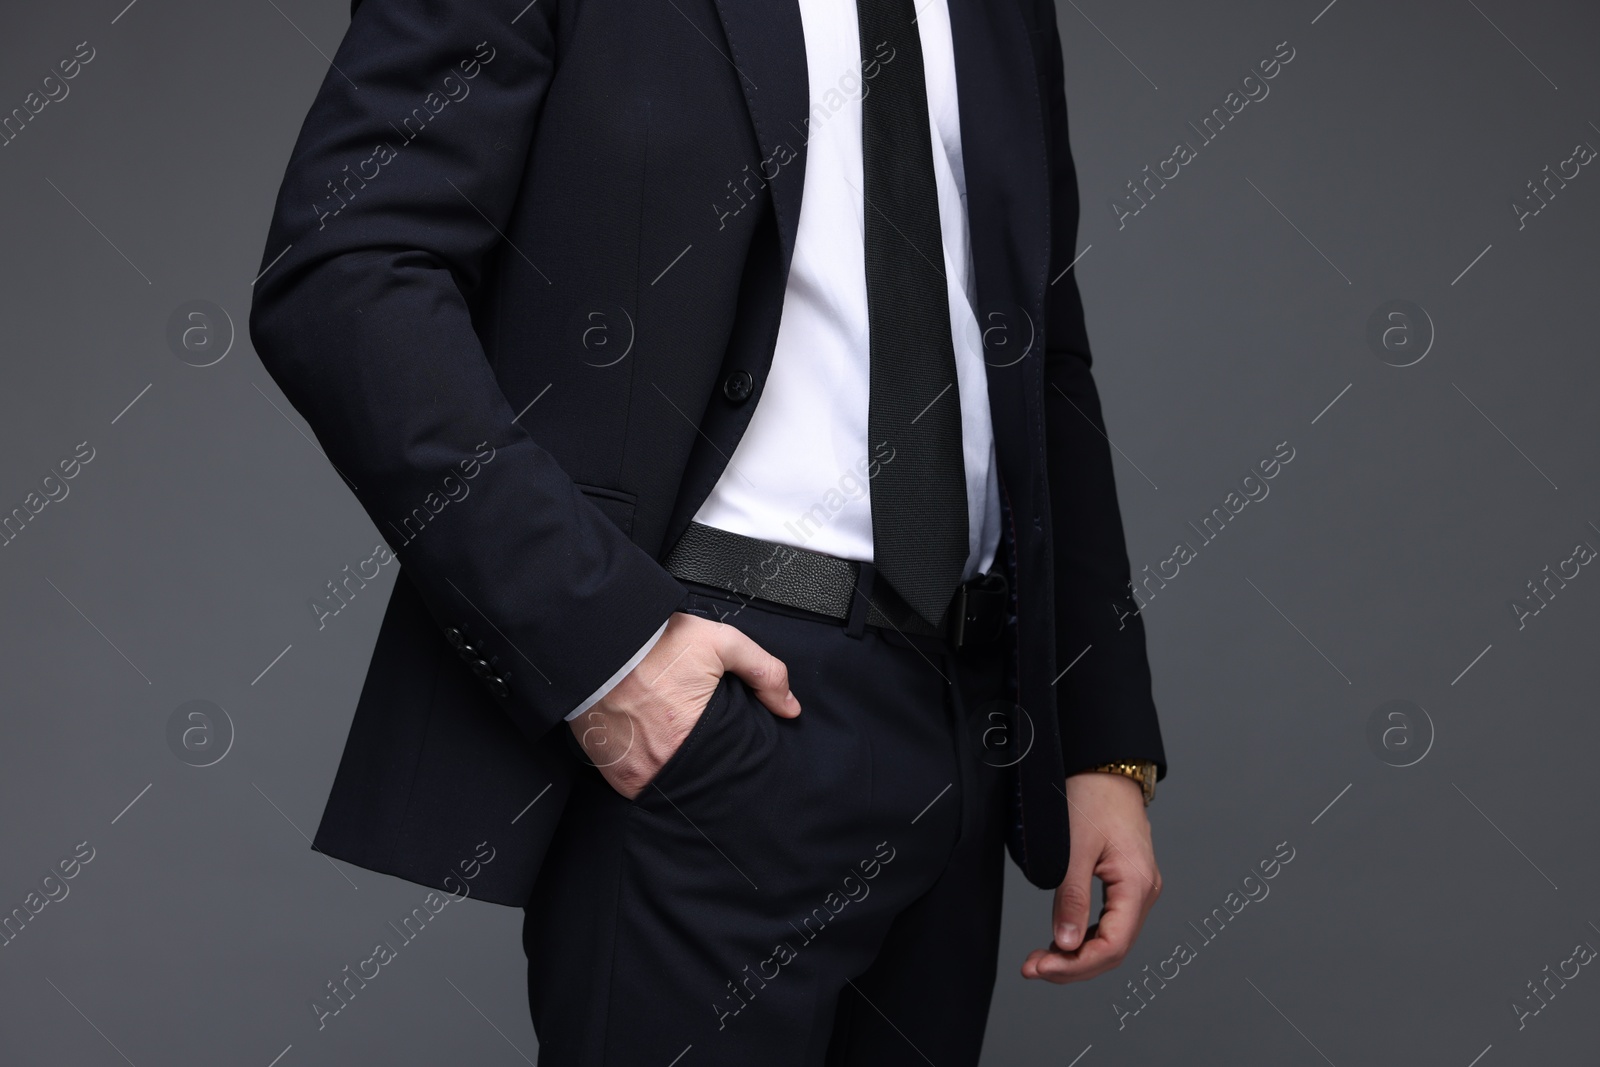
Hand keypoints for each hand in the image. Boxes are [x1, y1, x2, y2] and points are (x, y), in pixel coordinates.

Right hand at [568, 611, 799, 798]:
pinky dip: (650, 770)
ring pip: (671, 785)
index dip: (734, 753)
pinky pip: (641, 785)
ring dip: (679, 769)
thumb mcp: (721, 643)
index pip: (729, 764)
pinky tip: (653, 746)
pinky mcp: (614, 775)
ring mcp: (635, 773)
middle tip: (704, 739)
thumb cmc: (652, 643)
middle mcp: (662, 763)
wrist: (595, 641)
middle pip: (701, 778)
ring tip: (677, 742)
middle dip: (709, 763)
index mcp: (693, 737)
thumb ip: (763, 672)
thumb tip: (790, 705)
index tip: (731, 741)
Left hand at [1021, 770, 1160, 982]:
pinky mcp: (1125, 883)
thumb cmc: (1091, 796)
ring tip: (1040, 960)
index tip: (1040, 968)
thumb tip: (1066, 945)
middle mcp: (1144, 891)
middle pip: (1113, 949)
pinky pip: (1109, 923)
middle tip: (1033, 968)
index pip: (1113, 946)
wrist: (1104, 767)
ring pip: (1111, 939)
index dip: (1076, 965)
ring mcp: (1137, 888)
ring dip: (1077, 955)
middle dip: (1072, 966)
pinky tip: (1060, 943)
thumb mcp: (1073, 848)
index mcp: (1136, 884)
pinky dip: (1084, 938)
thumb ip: (1071, 899)